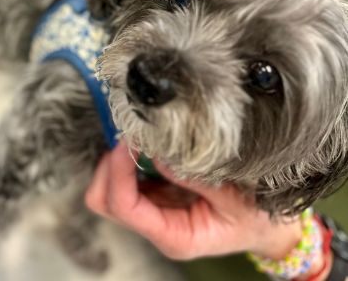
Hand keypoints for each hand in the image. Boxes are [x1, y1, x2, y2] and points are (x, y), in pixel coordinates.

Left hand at [85, 142, 311, 265]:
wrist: (268, 229)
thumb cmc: (256, 218)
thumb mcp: (236, 198)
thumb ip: (198, 178)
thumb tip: (160, 153)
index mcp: (174, 236)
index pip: (124, 207)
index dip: (118, 172)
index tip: (128, 141)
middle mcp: (157, 227)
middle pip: (105, 200)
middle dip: (109, 167)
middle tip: (129, 136)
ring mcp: (154, 211)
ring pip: (110, 189)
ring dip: (116, 161)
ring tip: (138, 136)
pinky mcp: (157, 196)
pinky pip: (127, 178)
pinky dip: (128, 159)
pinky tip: (146, 143)